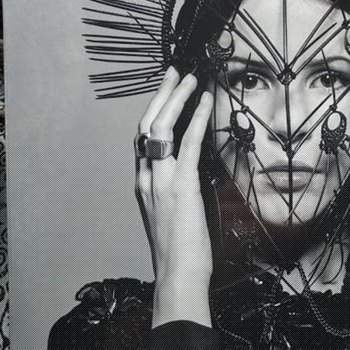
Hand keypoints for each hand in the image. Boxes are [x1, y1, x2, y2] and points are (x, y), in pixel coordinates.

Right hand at [135, 67, 213, 327]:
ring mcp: (160, 181)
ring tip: (188, 78)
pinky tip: (204, 101)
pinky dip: (195, 119)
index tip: (168, 93)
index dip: (155, 112)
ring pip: (160, 128)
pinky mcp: (179, 186)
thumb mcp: (173, 212)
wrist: (179, 276)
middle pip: (147, 126)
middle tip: (175, 73)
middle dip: (161, 96)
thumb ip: (175, 187)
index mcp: (144, 183)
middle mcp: (146, 177)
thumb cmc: (181, 248)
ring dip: (175, 99)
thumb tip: (192, 167)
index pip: (145, 139)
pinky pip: (186, 144)